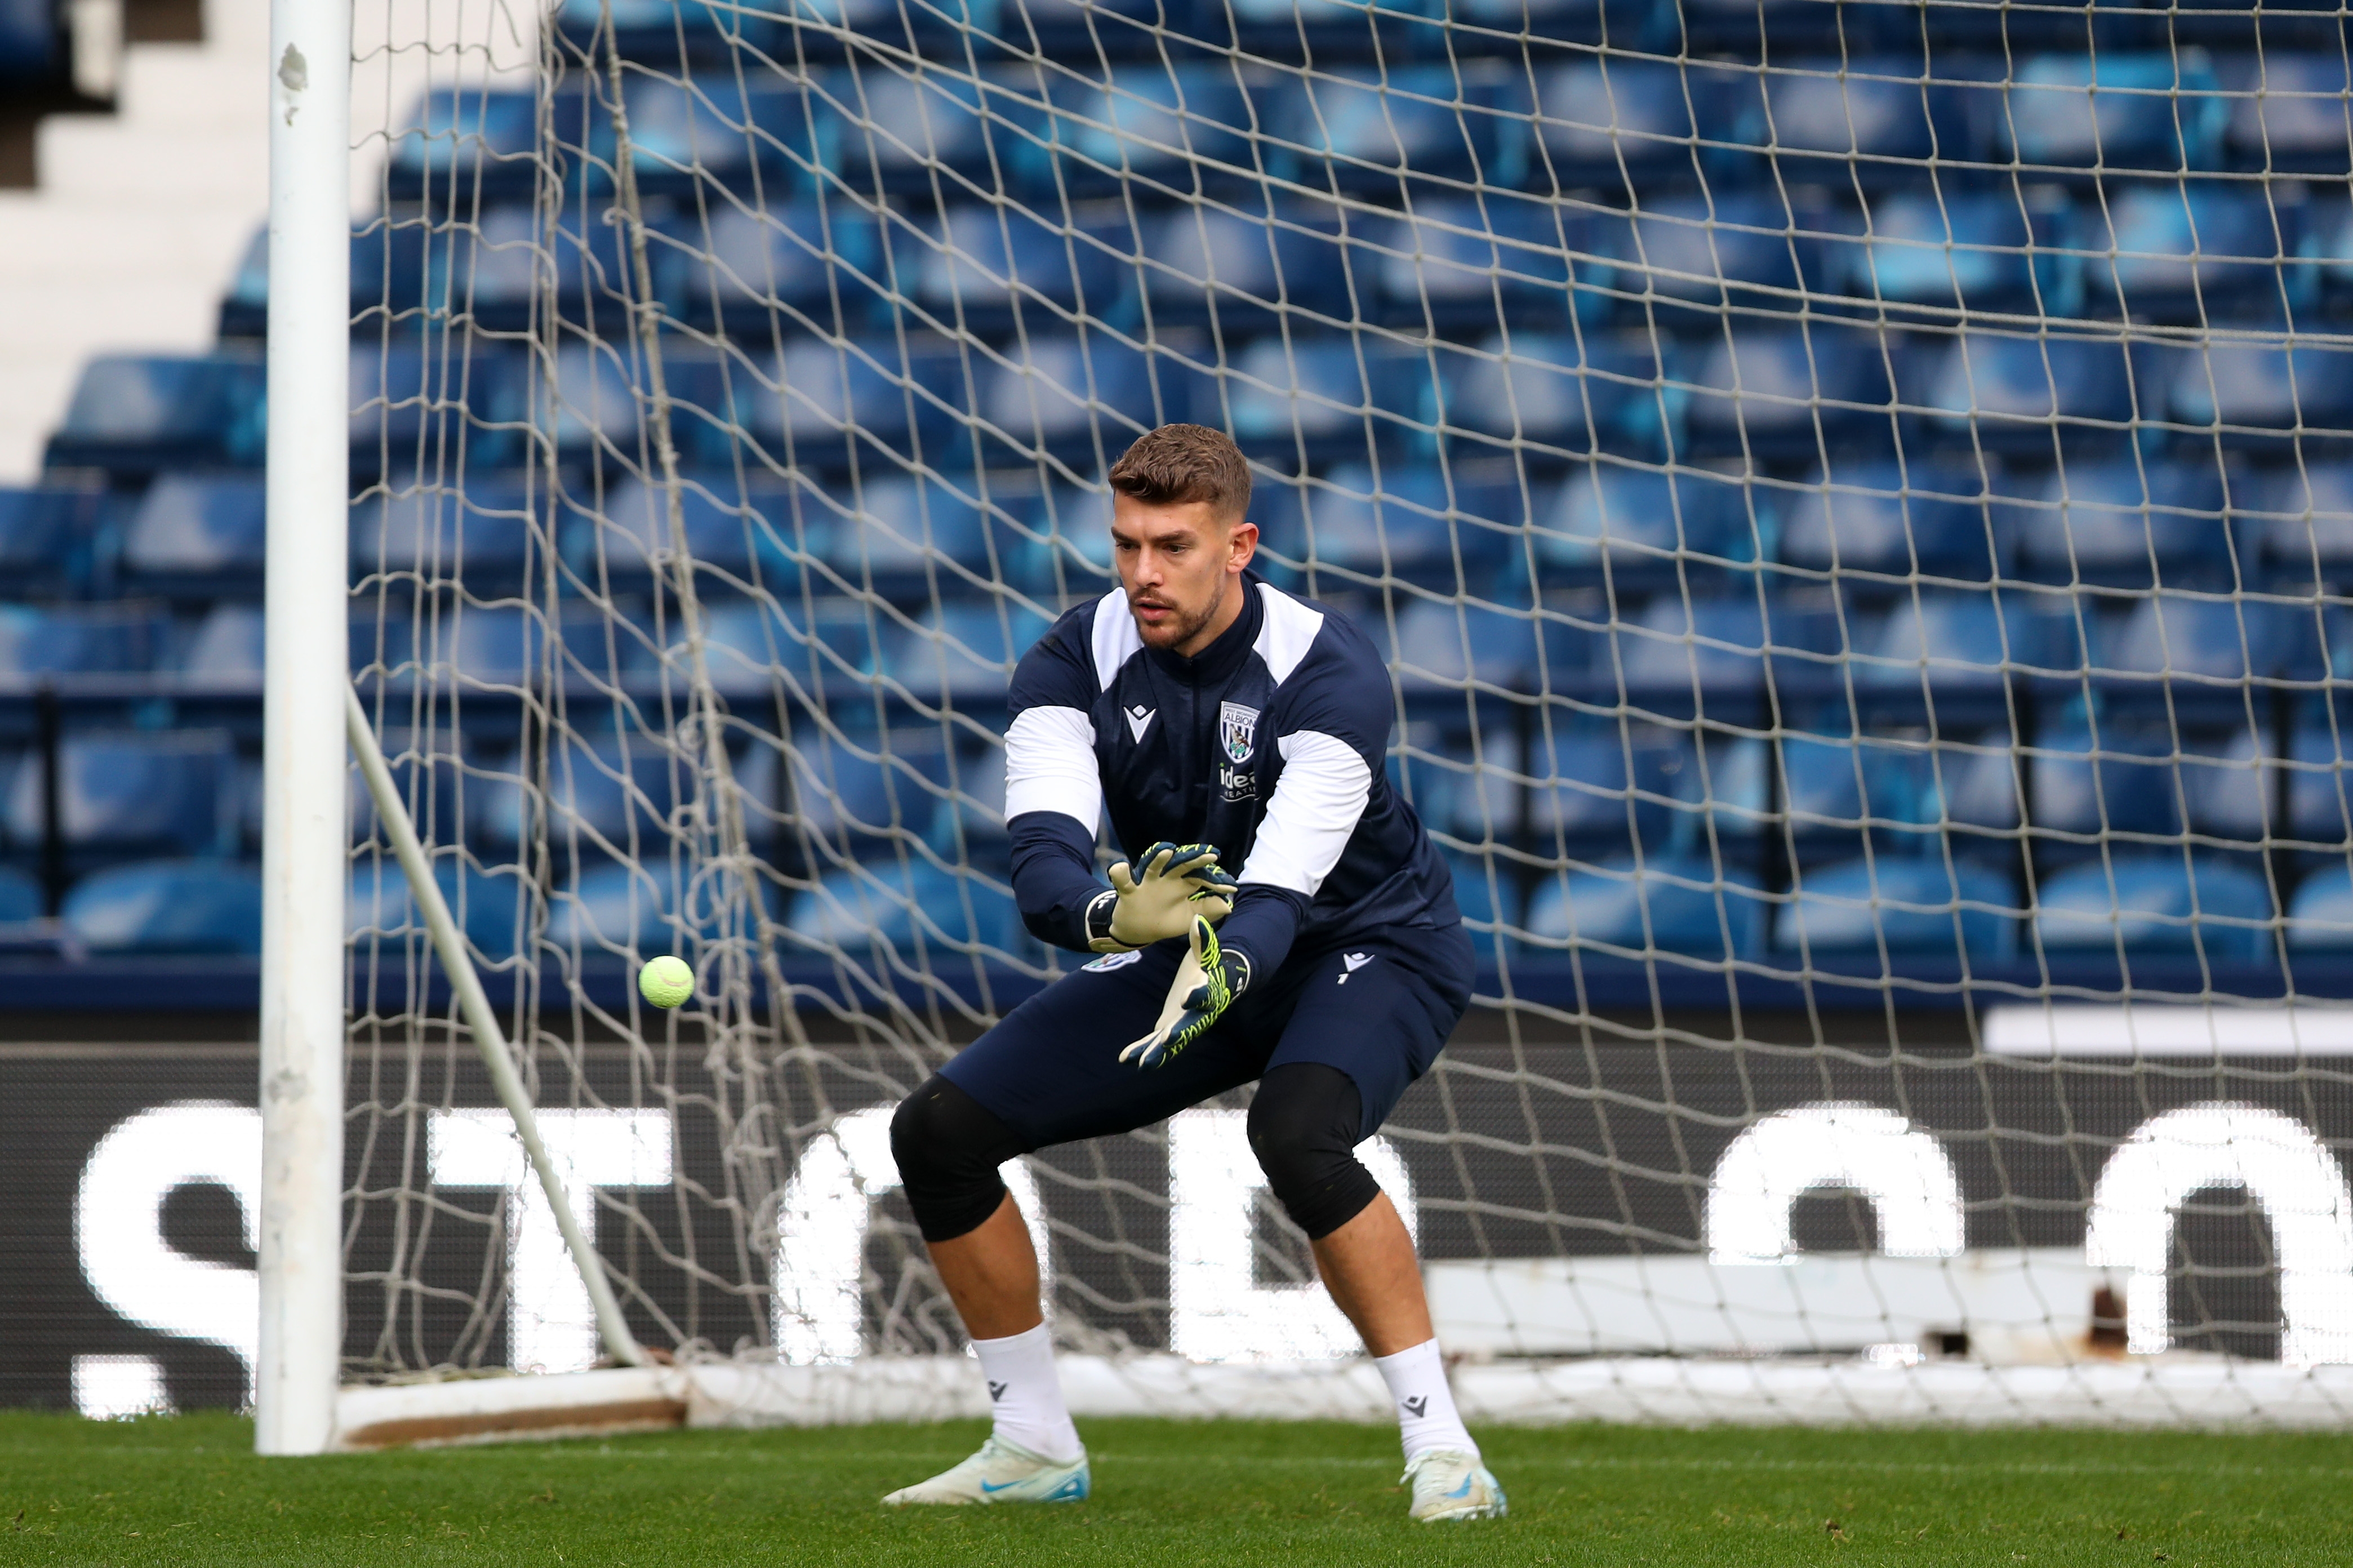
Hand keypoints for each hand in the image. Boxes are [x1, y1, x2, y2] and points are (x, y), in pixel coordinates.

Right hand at [1091, 841, 1236, 952]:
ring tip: (1168, 851)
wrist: (1137, 931)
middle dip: (1195, 860)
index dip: (1216, 882)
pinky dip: (1120, 873)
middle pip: (1181, 866)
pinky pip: (1123, 881)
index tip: (1232, 888)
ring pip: (1153, 867)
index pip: (1201, 878)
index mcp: (1182, 885)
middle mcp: (1167, 880)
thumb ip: (1207, 910)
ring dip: (1159, 859)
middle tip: (1211, 855)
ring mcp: (1148, 884)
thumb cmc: (1165, 920)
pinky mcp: (1129, 891)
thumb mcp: (1189, 917)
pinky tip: (1121, 867)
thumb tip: (1229, 906)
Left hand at [1120, 915, 1245, 1070]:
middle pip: (1189, 1026)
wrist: (1216, 984)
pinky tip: (1125, 1059)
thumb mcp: (1207, 952)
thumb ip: (1203, 939)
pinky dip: (1142, 1051)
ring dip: (1157, 1053)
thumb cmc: (1210, 965)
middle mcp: (1198, 1014)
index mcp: (1209, 992)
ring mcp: (1184, 1024)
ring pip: (1171, 1041)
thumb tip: (1199, 921)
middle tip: (1166, 1040)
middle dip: (1177, 1034)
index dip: (1197, 996)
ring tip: (1142, 1064)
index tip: (1187, 996)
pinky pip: (1155, 1043)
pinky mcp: (1170, 1028)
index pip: (1205, 995)